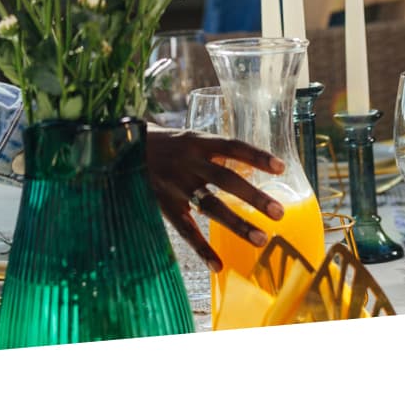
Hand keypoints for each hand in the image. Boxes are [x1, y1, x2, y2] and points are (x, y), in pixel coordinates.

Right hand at [145, 128, 286, 269]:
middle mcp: (188, 162)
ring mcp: (176, 185)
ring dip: (237, 223)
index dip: (257, 156)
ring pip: (210, 206)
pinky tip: (219, 265)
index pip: (233, 146)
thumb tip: (248, 166)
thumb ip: (214, 153)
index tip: (281, 167)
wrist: (122, 150)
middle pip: (226, 179)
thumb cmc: (164, 145)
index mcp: (197, 142)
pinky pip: (186, 230)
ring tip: (261, 238)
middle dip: (253, 196)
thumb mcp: (188, 139)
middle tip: (279, 212)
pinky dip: (202, 249)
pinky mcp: (164, 205)